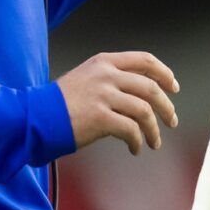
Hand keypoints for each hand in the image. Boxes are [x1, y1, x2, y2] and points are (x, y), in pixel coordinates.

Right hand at [57, 51, 176, 155]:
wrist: (36, 117)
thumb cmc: (61, 102)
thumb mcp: (87, 77)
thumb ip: (112, 79)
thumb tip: (143, 93)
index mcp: (104, 62)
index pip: (145, 60)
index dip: (164, 74)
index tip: (173, 88)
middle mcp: (106, 75)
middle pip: (150, 87)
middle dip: (166, 107)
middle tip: (171, 121)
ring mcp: (103, 96)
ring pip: (144, 111)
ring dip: (154, 129)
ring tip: (154, 142)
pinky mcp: (100, 118)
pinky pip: (131, 130)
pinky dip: (138, 141)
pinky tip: (135, 149)